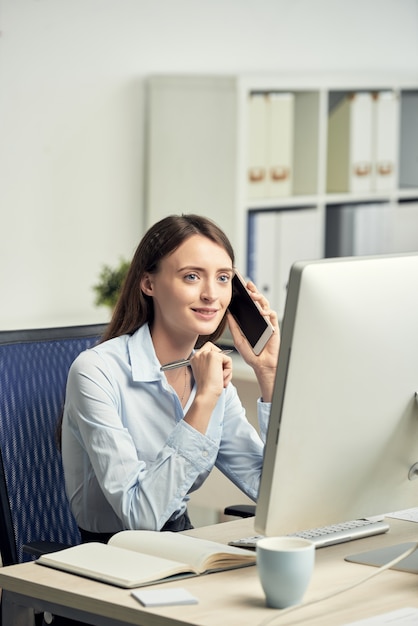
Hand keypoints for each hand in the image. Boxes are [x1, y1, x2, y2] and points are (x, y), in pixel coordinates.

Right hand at [184, 343, 232, 433]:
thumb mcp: (206, 373)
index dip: (215, 359)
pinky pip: (228, 360)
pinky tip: (221, 377)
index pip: (208, 350)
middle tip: (219, 374)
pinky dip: (229, 370)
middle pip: (216, 349)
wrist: (206, 394)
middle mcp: (198, 354)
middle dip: (221, 361)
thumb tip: (223, 361)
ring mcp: (206, 354)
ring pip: (223, 357)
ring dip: (226, 369)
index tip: (215, 372)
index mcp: (194, 358)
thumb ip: (211, 364)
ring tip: (220, 379)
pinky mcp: (214, 356)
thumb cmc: (206, 388)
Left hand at [227, 280, 279, 401]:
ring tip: (253, 295)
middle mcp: (259, 320)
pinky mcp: (274, 327)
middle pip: (257, 302)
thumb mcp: (238, 339)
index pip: (248, 305)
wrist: (261, 364)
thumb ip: (234, 326)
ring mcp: (267, 322)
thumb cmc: (251, 354)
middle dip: (253, 291)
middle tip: (248, 285)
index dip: (245, 296)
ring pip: (265, 305)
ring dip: (260, 298)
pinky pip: (272, 315)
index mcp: (250, 321)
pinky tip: (262, 311)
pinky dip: (267, 311)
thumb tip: (228, 314)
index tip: (239, 287)